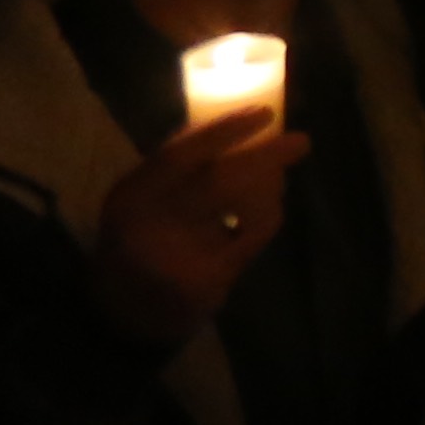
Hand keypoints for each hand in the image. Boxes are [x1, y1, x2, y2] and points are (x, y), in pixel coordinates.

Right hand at [87, 110, 312, 342]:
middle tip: (301, 142)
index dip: (227, 129)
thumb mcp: (142, 197)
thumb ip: (178, 165)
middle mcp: (144, 227)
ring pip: (240, 209)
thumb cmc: (138, 239)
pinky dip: (266, 221)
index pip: (180, 154)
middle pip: (218, 181)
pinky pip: (248, 242)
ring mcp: (172, 260)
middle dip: (267, 158)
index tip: (266, 112)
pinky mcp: (200, 285)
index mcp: (128, 196)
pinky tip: (270, 211)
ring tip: (277, 180)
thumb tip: (240, 120)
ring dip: (269, 188)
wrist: (123, 312)